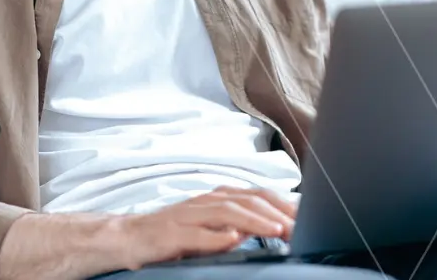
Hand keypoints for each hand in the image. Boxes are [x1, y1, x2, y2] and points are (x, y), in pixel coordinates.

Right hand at [110, 187, 297, 270]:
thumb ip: (237, 227)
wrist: (128, 237)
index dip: (284, 205)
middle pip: (248, 200)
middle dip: (277, 213)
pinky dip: (217, 236)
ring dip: (255, 221)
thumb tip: (271, 229)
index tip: (308, 219)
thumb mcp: (210, 229)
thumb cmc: (172, 235)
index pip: (258, 196)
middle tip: (301, 227)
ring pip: (227, 212)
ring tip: (278, 231)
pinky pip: (197, 234)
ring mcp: (188, 215)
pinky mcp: (172, 233)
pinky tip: (234, 240)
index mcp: (217, 198)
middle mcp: (205, 201)